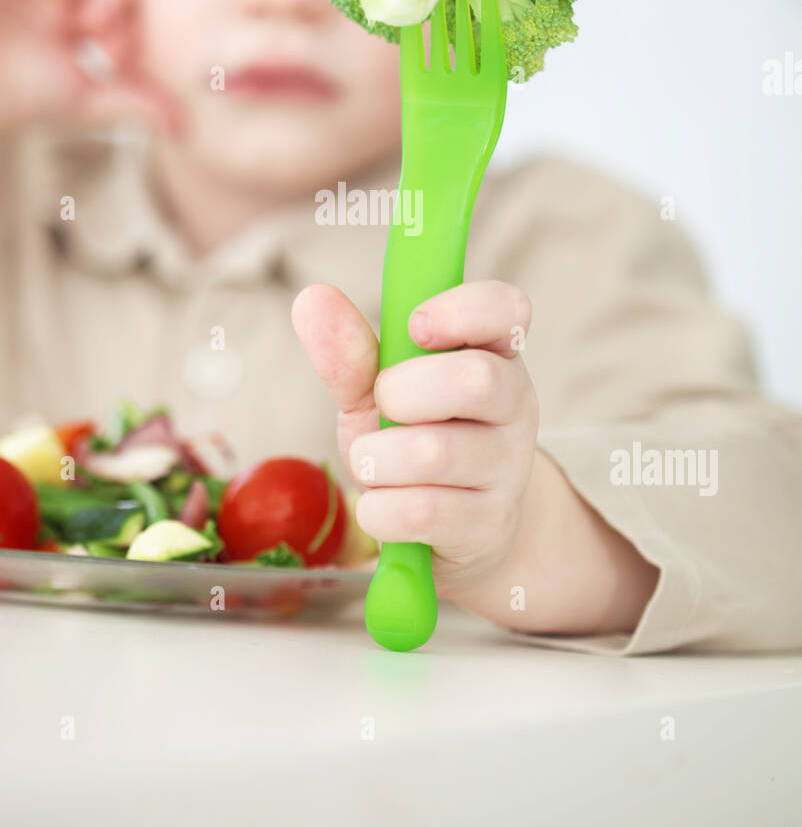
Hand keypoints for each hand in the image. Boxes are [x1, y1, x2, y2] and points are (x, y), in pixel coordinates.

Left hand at [292, 279, 537, 598]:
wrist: (447, 528)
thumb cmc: (411, 439)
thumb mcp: (377, 392)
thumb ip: (350, 351)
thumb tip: (311, 298)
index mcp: (493, 353)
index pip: (506, 309)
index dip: (461, 311)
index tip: (414, 328)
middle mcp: (515, 405)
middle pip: (476, 380)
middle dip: (402, 392)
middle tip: (382, 406)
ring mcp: (509, 467)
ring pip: (433, 453)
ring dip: (377, 458)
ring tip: (373, 462)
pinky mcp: (490, 523)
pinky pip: (420, 512)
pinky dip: (379, 509)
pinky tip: (383, 505)